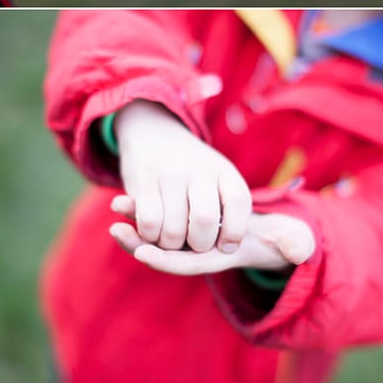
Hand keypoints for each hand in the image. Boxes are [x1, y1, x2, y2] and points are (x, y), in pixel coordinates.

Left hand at [110, 208, 315, 275]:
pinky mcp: (190, 222)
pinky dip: (144, 210)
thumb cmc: (284, 240)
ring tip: (114, 210)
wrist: (274, 237)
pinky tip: (123, 199)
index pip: (189, 263)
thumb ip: (295, 244)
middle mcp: (203, 250)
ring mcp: (194, 236)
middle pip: (165, 248)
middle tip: (117, 229)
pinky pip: (162, 218)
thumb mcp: (292, 241)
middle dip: (142, 240)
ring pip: (159, 233)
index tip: (142, 253)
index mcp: (222, 256)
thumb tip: (300, 250)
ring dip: (137, 223)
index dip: (166, 259)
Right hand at [112, 99, 252, 253]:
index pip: (239, 202)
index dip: (235, 231)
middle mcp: (199, 169)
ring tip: (171, 237)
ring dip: (171, 245)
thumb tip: (228, 249)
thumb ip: (226, 211)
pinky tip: (152, 231)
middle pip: (204, 220)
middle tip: (193, 244)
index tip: (227, 246)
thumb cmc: (193, 173)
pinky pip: (149, 222)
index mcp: (224, 171)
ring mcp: (170, 174)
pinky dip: (150, 236)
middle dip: (199, 244)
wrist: (154, 133)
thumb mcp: (217, 181)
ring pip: (173, 230)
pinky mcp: (143, 181)